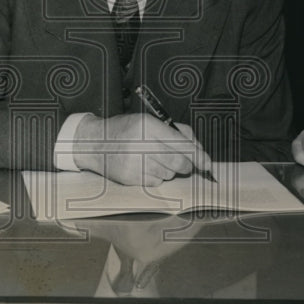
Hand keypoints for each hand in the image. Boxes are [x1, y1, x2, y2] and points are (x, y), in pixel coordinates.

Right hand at [73, 113, 213, 185]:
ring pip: (169, 174)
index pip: (182, 145)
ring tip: (151, 158)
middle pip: (179, 163)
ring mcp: (136, 164)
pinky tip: (143, 166)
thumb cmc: (126, 129)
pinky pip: (157, 182)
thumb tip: (200, 150)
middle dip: (186, 164)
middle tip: (181, 160)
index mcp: (149, 127)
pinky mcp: (131, 179)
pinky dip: (156, 176)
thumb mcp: (150, 121)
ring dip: (168, 169)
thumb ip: (178, 132)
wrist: (95, 143)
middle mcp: (142, 145)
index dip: (199, 156)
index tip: (208, 164)